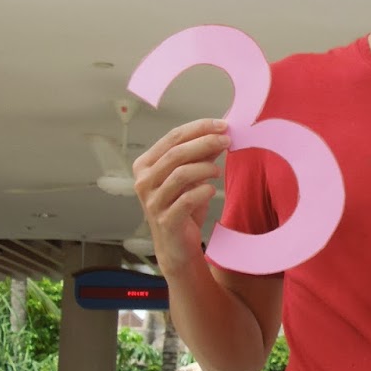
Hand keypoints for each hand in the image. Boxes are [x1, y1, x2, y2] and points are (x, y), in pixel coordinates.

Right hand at [132, 118, 230, 273]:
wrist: (177, 246)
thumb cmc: (183, 208)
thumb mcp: (192, 177)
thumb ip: (202, 155)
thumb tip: (220, 132)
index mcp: (146, 165)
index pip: (172, 137)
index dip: (199, 128)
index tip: (222, 124)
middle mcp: (144, 182)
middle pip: (175, 153)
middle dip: (204, 143)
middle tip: (226, 141)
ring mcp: (152, 202)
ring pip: (180, 174)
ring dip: (205, 168)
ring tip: (218, 171)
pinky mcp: (165, 220)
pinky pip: (187, 199)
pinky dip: (204, 191)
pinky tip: (211, 190)